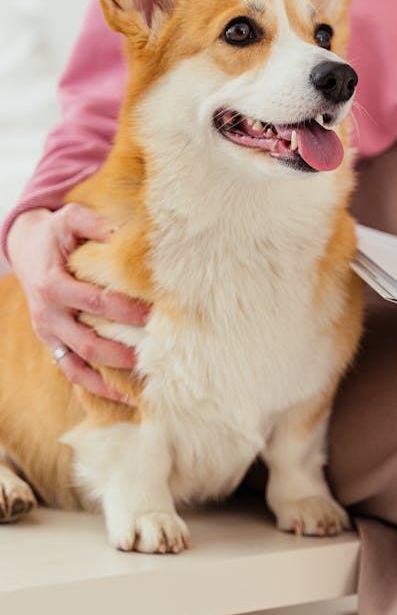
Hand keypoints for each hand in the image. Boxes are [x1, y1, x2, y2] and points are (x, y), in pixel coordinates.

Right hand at [7, 205, 149, 401]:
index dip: (124, 312)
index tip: (153, 316)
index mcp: (52, 284)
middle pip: (87, 341)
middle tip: (153, 356)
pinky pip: (70, 370)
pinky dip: (93, 385)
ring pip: (77, 364)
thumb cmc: (55, 232)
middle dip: (121, 352)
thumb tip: (127, 233)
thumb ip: (96, 224)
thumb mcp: (71, 218)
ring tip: (139, 390)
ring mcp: (46, 332)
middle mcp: (47, 314)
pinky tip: (120, 396)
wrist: (24, 247)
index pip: (94, 303)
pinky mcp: (50, 342)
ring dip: (108, 379)